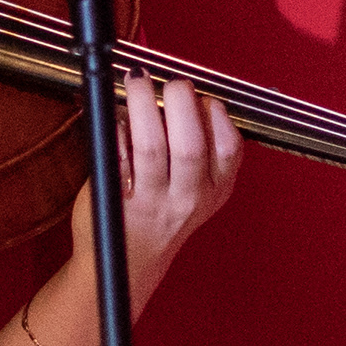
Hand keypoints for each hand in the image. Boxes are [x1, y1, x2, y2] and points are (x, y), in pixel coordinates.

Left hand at [65, 69, 243, 309]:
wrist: (126, 264)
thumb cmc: (160, 214)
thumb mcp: (196, 189)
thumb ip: (199, 147)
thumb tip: (183, 92)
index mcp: (215, 190)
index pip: (229, 150)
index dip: (217, 116)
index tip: (203, 96)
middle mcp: (187, 198)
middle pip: (190, 146)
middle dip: (180, 104)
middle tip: (170, 82)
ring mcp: (151, 204)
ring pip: (151, 147)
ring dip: (143, 107)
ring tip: (136, 82)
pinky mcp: (117, 203)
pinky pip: (118, 159)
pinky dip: (118, 131)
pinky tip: (116, 116)